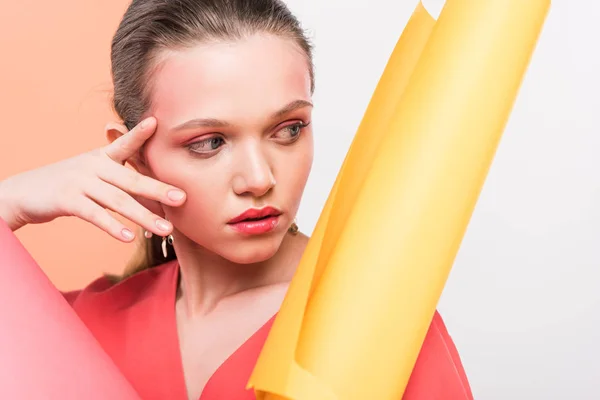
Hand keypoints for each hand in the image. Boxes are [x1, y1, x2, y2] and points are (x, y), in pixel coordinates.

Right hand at [0, 117, 185, 241]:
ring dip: (144, 216)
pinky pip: (94, 214)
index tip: (156, 122)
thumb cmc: (69, 186)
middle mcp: (93, 166)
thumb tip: (156, 198)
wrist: (24, 193)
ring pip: (117, 201)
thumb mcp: (93, 175)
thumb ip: (120, 181)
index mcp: (102, 157)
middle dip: (159, 190)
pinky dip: (112, 226)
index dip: (139, 134)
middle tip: (182, 198)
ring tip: (166, 229)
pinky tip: (128, 237)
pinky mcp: (67, 199)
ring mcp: (80, 181)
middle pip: (131, 180)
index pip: (124, 144)